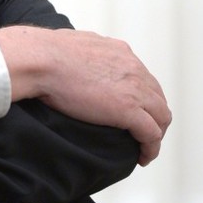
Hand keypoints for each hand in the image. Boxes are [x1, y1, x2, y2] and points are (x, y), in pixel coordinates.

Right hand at [0, 26, 170, 165]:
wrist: (41, 60)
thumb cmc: (45, 53)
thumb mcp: (72, 44)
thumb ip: (81, 53)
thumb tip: (70, 58)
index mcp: (119, 51)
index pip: (142, 77)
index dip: (140, 97)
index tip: (132, 110)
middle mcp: (132, 67)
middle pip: (156, 97)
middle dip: (152, 115)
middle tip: (140, 132)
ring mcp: (133, 89)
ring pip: (161, 116)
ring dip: (156, 133)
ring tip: (144, 148)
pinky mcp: (128, 110)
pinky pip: (151, 135)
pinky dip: (151, 148)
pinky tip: (142, 157)